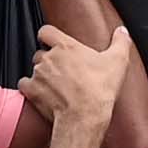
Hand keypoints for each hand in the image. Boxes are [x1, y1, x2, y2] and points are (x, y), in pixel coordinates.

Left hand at [18, 23, 133, 128]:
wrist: (84, 116)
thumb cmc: (99, 89)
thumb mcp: (118, 62)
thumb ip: (120, 42)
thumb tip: (122, 32)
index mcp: (66, 46)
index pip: (46, 31)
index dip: (49, 36)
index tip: (55, 42)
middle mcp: (48, 57)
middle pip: (41, 52)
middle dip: (49, 59)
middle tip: (62, 69)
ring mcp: (38, 74)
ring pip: (34, 69)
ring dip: (42, 75)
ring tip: (55, 85)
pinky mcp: (32, 91)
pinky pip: (25, 84)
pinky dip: (31, 88)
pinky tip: (42, 93)